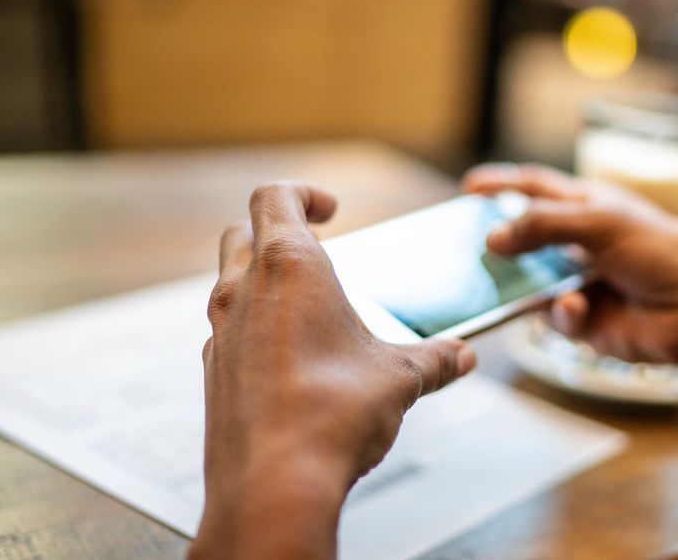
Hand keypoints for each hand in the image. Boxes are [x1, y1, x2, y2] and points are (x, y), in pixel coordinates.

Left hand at [189, 181, 474, 558]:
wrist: (275, 483)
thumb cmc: (332, 414)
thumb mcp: (400, 377)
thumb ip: (434, 359)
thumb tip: (461, 356)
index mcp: (289, 266)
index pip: (274, 196)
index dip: (304, 193)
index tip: (329, 208)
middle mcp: (243, 291)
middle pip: (242, 233)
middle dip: (277, 232)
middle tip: (317, 249)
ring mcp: (222, 333)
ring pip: (231, 284)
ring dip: (265, 283)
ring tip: (313, 309)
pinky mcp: (216, 375)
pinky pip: (232, 334)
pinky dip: (258, 330)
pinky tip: (296, 362)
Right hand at [463, 164, 677, 416]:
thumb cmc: (663, 253)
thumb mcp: (602, 222)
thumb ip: (543, 224)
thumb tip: (492, 238)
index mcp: (591, 207)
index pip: (538, 189)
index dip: (504, 185)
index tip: (469, 187)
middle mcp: (582, 244)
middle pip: (526, 239)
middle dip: (499, 244)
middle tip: (468, 246)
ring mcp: (581, 284)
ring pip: (530, 284)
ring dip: (523, 284)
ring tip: (507, 280)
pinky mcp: (585, 322)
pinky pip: (553, 317)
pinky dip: (562, 312)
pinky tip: (579, 308)